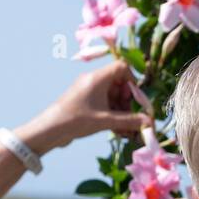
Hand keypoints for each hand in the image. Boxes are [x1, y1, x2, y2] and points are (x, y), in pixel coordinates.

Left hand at [17, 61, 145, 154]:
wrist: (50, 130)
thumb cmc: (76, 120)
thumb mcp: (106, 121)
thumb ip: (129, 121)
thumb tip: (148, 122)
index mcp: (98, 78)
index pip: (122, 68)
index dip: (132, 82)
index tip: (134, 100)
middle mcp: (93, 81)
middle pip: (119, 83)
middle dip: (128, 101)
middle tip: (131, 118)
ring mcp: (89, 91)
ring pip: (113, 96)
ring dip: (122, 111)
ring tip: (126, 129)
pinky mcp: (86, 102)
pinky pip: (105, 104)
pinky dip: (113, 115)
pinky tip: (118, 130)